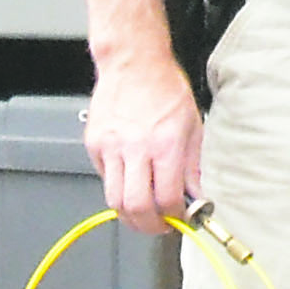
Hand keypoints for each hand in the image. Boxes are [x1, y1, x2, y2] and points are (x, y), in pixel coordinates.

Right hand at [84, 52, 204, 230]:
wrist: (134, 62)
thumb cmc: (165, 88)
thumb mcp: (192, 126)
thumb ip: (192, 167)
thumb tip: (195, 198)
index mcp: (165, 143)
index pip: (168, 198)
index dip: (175, 217)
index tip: (179, 219)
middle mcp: (135, 147)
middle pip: (136, 206)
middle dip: (149, 226)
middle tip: (159, 225)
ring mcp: (110, 147)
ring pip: (114, 200)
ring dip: (130, 215)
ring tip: (144, 212)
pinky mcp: (94, 144)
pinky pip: (104, 179)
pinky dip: (117, 188)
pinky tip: (130, 180)